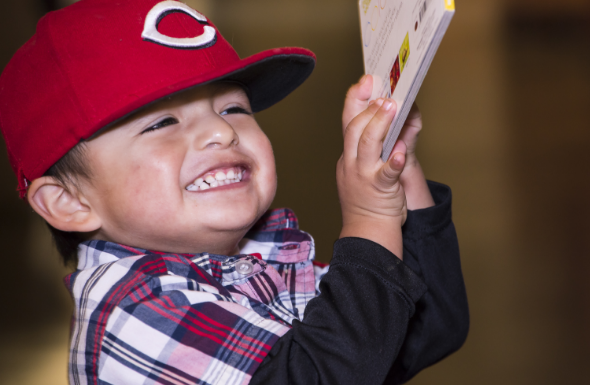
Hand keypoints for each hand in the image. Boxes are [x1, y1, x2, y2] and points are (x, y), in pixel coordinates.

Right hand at [343, 76, 433, 210]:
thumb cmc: (368, 200)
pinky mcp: (381, 188)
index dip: (355, 99)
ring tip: (392, 106)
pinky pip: (386, 172)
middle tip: (383, 93)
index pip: (347, 122)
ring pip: (367, 143)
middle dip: (368, 108)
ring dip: (380, 122)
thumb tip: (399, 116)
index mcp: (348, 156)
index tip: (365, 81)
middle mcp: (352, 163)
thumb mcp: (366, 168)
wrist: (367, 231)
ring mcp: (364, 175)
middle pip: (354, 128)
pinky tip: (399, 152)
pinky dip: (393, 160)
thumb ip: (378, 143)